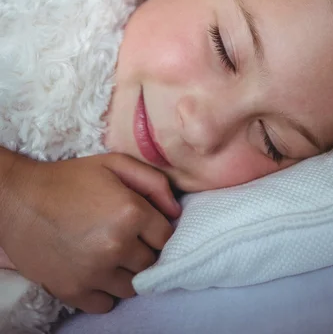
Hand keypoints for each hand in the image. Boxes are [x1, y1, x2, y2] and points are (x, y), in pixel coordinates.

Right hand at [0, 152, 179, 312]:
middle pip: (151, 263)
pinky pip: (106, 304)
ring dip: (127, 273)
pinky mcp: (74, 291)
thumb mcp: (114, 164)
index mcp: (131, 213)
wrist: (20, 200)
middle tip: (125, 238)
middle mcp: (117, 246)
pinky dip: (105, 292)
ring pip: (132, 287)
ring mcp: (95, 272)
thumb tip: (175, 211)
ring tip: (110, 254)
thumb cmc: (69, 179)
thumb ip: (153, 182)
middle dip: (143, 251)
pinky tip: (96, 271)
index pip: (166, 236)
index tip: (143, 225)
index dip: (155, 230)